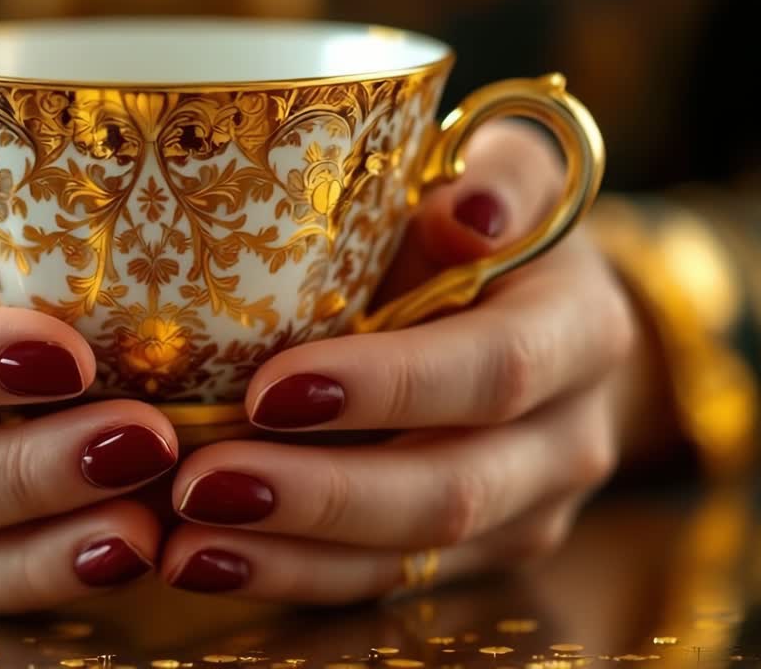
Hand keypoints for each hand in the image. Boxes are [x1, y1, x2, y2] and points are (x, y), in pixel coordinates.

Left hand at [161, 122, 650, 601]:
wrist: (540, 320)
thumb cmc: (485, 230)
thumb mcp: (511, 175)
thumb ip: (501, 178)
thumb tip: (470, 212)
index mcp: (579, 330)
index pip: (492, 370)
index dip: (387, 386)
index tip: (267, 389)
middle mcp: (567, 437)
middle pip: (452, 490)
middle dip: (320, 494)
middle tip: (199, 485)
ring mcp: (526, 511)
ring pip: (410, 557)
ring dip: (288, 556)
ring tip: (181, 543)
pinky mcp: (475, 558)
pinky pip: (382, 584)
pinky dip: (289, 577)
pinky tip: (206, 562)